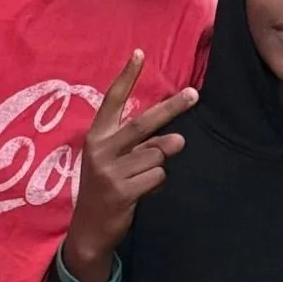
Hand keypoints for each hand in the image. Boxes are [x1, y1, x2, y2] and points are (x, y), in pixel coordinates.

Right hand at [62, 50, 197, 281]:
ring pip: (156, 155)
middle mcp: (100, 150)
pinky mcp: (122, 191)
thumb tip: (177, 140)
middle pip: (143, 123)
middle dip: (171, 108)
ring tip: (140, 176)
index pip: (112, 100)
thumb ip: (141, 144)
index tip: (139, 53)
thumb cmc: (105, 185)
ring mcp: (110, 171)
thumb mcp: (114, 159)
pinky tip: (140, 191)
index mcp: (96, 136)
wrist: (89, 228)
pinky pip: (157, 177)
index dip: (126, 77)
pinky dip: (157, 183)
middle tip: (193, 95)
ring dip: (157, 165)